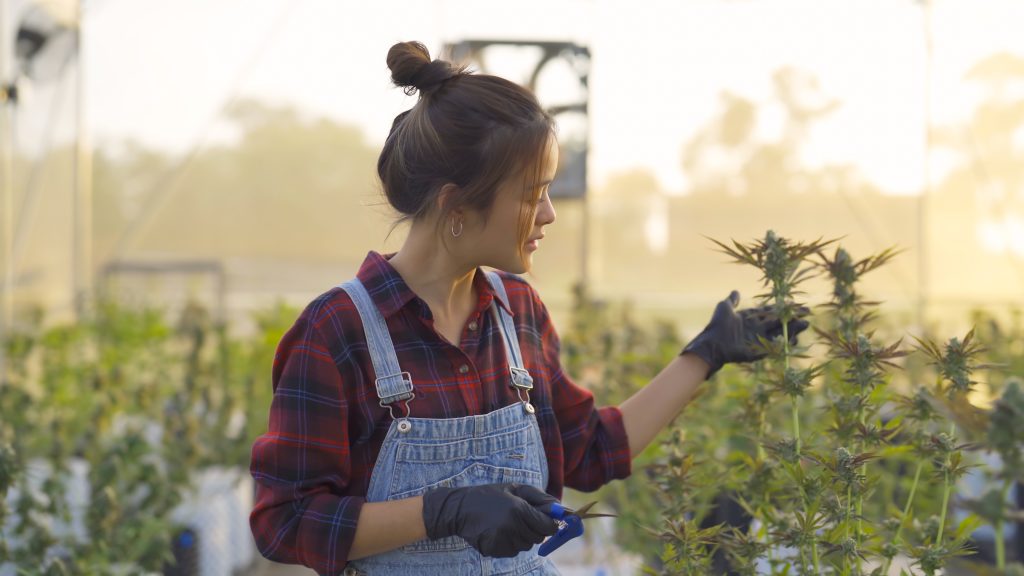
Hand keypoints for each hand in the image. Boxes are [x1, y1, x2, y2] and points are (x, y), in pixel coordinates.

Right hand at [421, 483, 558, 557]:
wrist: (459, 510)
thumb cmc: (490, 495)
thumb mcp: (515, 488)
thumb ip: (540, 497)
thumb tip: (561, 508)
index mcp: (520, 510)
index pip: (549, 526)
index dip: (549, 523)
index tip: (544, 520)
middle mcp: (513, 527)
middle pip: (539, 537)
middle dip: (535, 529)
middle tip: (520, 518)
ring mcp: (504, 541)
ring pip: (526, 545)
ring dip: (522, 536)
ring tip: (506, 523)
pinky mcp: (496, 550)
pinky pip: (513, 551)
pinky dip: (510, 543)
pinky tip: (498, 531)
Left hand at [682, 290, 809, 378]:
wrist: (712, 343)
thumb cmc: (717, 325)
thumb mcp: (725, 308)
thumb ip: (732, 300)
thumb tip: (736, 291)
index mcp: (751, 317)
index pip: (770, 311)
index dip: (783, 307)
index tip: (795, 302)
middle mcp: (757, 328)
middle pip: (779, 321)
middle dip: (793, 317)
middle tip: (808, 313)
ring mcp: (759, 339)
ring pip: (780, 333)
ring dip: (793, 329)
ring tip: (805, 324)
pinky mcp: (760, 350)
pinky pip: (775, 346)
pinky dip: (785, 342)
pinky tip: (795, 338)